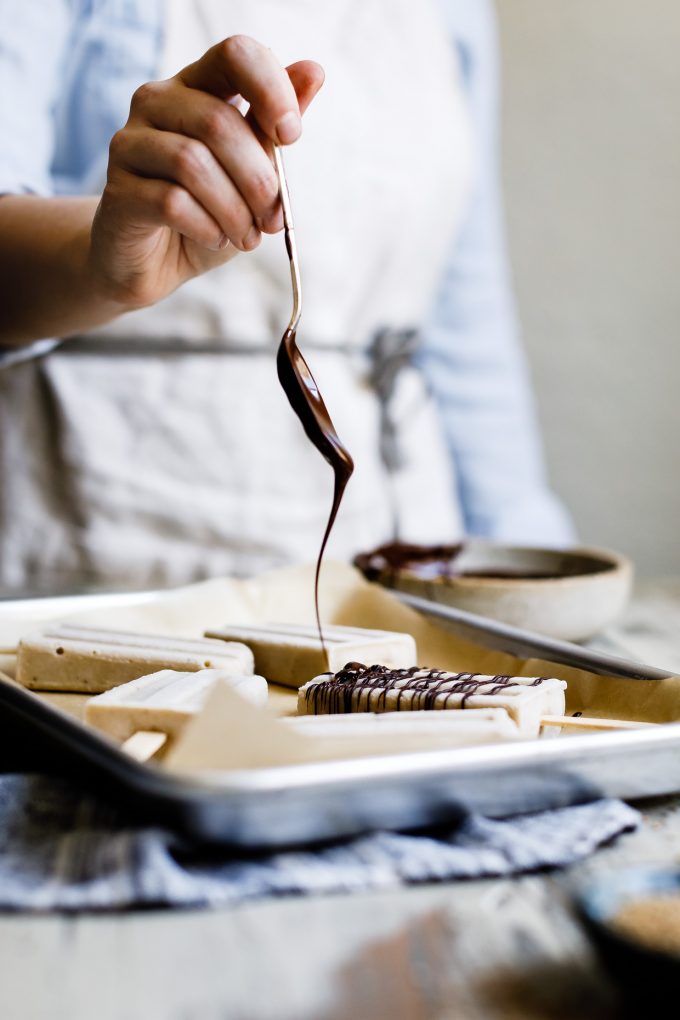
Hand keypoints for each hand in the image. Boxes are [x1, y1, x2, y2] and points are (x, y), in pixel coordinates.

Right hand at [89, 36, 323, 309]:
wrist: (156, 263)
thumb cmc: (208, 213)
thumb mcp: (251, 173)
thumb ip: (273, 128)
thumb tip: (313, 71)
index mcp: (197, 86)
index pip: (234, 54)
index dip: (270, 89)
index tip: (291, 136)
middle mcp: (157, 102)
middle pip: (217, 122)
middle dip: (258, 179)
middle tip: (273, 219)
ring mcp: (131, 143)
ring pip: (192, 163)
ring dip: (234, 210)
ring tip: (246, 236)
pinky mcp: (117, 189)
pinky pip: (171, 202)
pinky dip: (207, 227)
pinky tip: (216, 238)